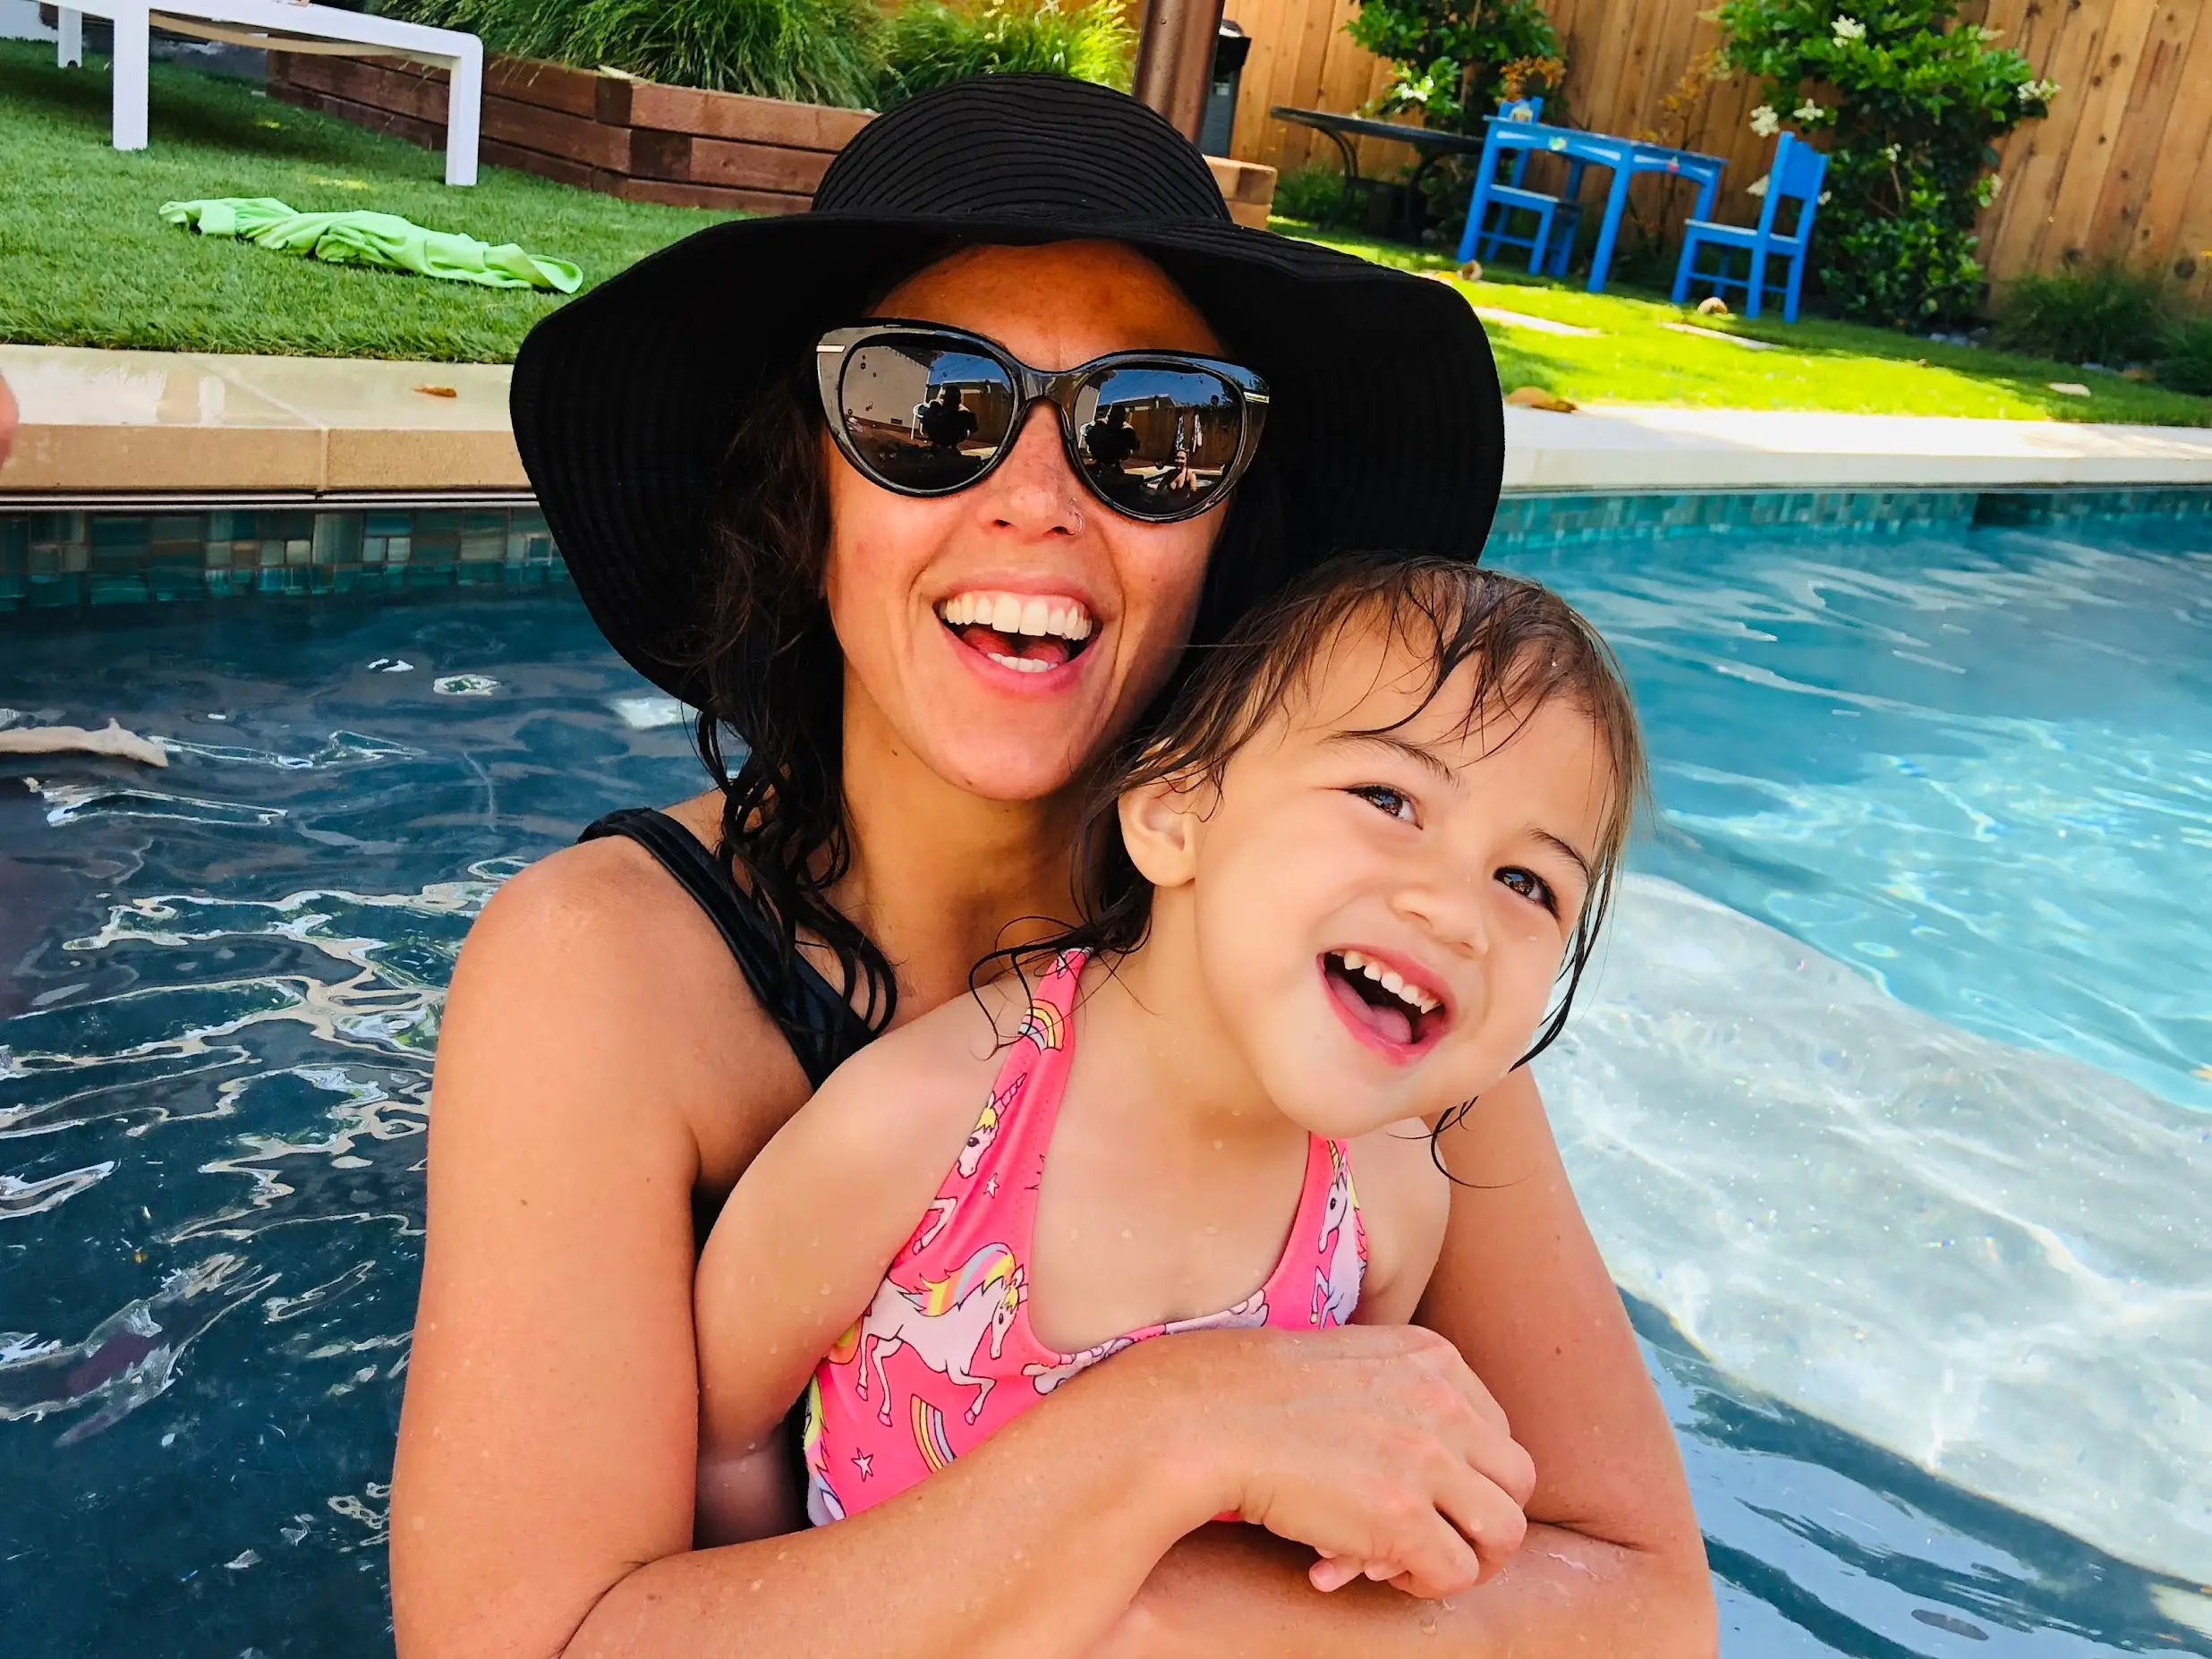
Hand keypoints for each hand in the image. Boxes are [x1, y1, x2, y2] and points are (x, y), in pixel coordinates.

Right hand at [1123, 1323, 1534, 1600]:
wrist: (1204, 1415)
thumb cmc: (1253, 1391)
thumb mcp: (1345, 1359)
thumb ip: (1394, 1389)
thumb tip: (1412, 1461)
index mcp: (1431, 1356)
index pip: (1495, 1429)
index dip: (1464, 1474)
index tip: (1420, 1494)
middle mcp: (1443, 1402)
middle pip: (1517, 1479)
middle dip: (1482, 1518)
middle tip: (1435, 1540)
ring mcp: (1427, 1460)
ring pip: (1506, 1531)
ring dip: (1466, 1557)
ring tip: (1410, 1562)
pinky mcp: (1401, 1517)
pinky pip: (1453, 1572)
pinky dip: (1421, 1583)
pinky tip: (1369, 1570)